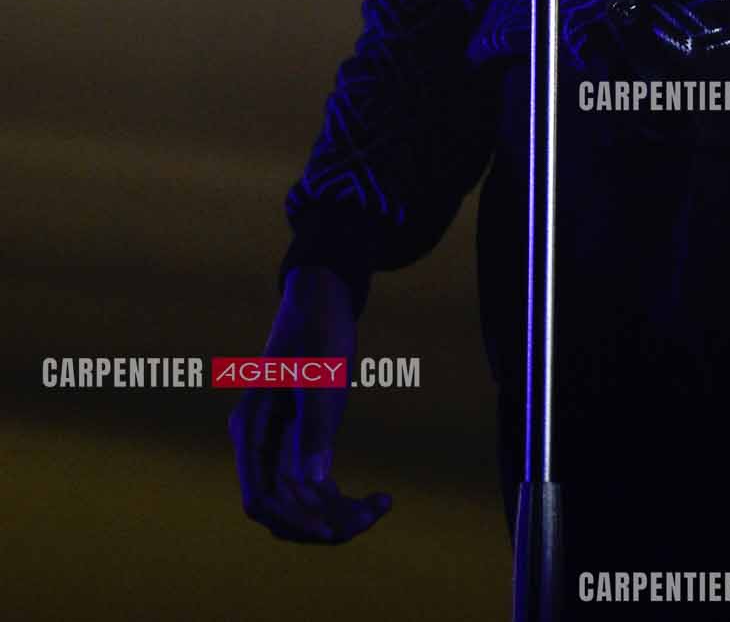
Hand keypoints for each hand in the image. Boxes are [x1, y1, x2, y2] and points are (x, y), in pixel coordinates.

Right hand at [229, 264, 392, 542]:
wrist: (322, 297)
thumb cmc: (317, 326)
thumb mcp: (320, 373)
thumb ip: (315, 425)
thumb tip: (314, 480)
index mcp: (250, 427)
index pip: (260, 496)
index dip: (292, 519)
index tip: (330, 530)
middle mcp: (258, 445)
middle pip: (281, 509)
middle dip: (321, 521)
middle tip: (370, 516)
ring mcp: (278, 447)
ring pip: (301, 505)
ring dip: (337, 516)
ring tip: (381, 506)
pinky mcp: (300, 445)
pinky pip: (317, 488)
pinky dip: (344, 499)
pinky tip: (381, 498)